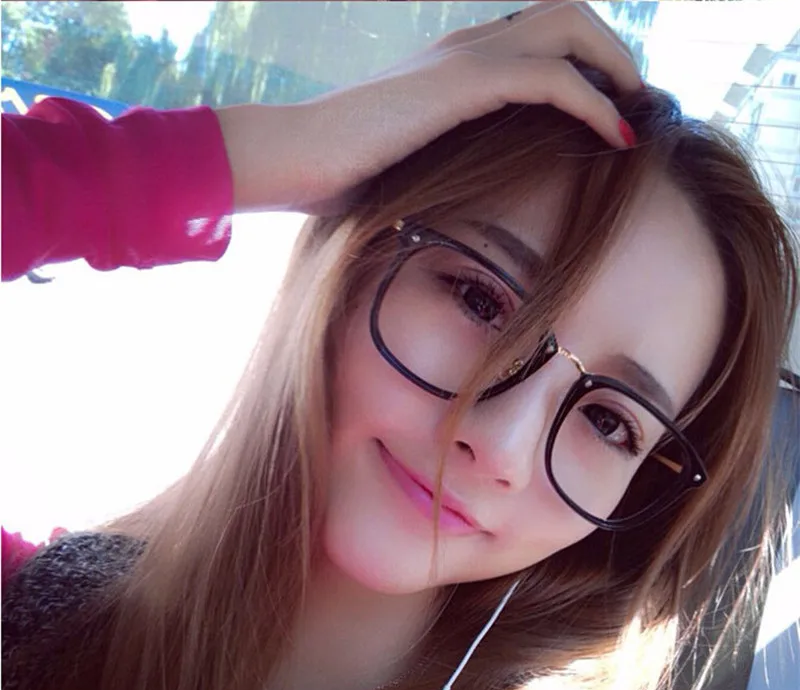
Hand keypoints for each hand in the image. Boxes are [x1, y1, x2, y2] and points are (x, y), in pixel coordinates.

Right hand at [215, 1, 640, 214]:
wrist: (295, 155)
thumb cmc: (339, 168)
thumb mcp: (405, 157)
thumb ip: (443, 154)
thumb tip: (465, 187)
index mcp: (455, 62)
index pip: (539, 35)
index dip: (585, 60)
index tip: (611, 107)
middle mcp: (468, 45)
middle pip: (568, 16)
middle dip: (614, 54)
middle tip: (637, 105)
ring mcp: (466, 58)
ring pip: (571, 31)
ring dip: (617, 69)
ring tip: (638, 114)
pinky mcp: (463, 84)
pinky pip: (552, 78)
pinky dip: (594, 102)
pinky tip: (615, 136)